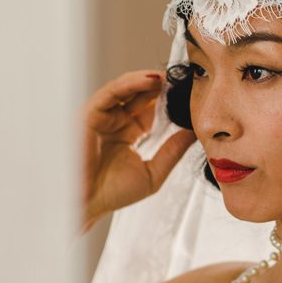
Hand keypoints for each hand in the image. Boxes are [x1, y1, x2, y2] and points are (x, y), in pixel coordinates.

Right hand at [83, 70, 194, 229]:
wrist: (86, 205)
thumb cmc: (112, 193)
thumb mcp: (153, 172)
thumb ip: (173, 151)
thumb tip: (195, 133)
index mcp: (128, 133)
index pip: (150, 108)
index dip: (169, 99)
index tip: (190, 92)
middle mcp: (114, 122)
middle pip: (139, 94)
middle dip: (160, 85)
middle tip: (181, 79)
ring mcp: (101, 118)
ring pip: (124, 89)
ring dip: (146, 79)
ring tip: (168, 77)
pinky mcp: (89, 116)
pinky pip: (110, 93)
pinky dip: (129, 83)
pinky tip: (150, 80)